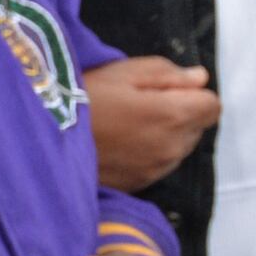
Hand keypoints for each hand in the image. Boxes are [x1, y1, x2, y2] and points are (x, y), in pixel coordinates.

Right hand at [80, 56, 216, 191]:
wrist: (43, 137)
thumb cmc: (83, 97)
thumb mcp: (124, 71)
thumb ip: (168, 74)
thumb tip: (200, 78)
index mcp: (173, 114)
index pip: (213, 105)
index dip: (192, 93)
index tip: (165, 90)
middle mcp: (172, 146)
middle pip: (198, 127)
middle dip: (180, 114)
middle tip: (140, 104)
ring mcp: (156, 169)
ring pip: (180, 147)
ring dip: (166, 135)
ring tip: (128, 125)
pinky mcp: (140, 183)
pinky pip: (160, 164)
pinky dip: (149, 153)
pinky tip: (121, 144)